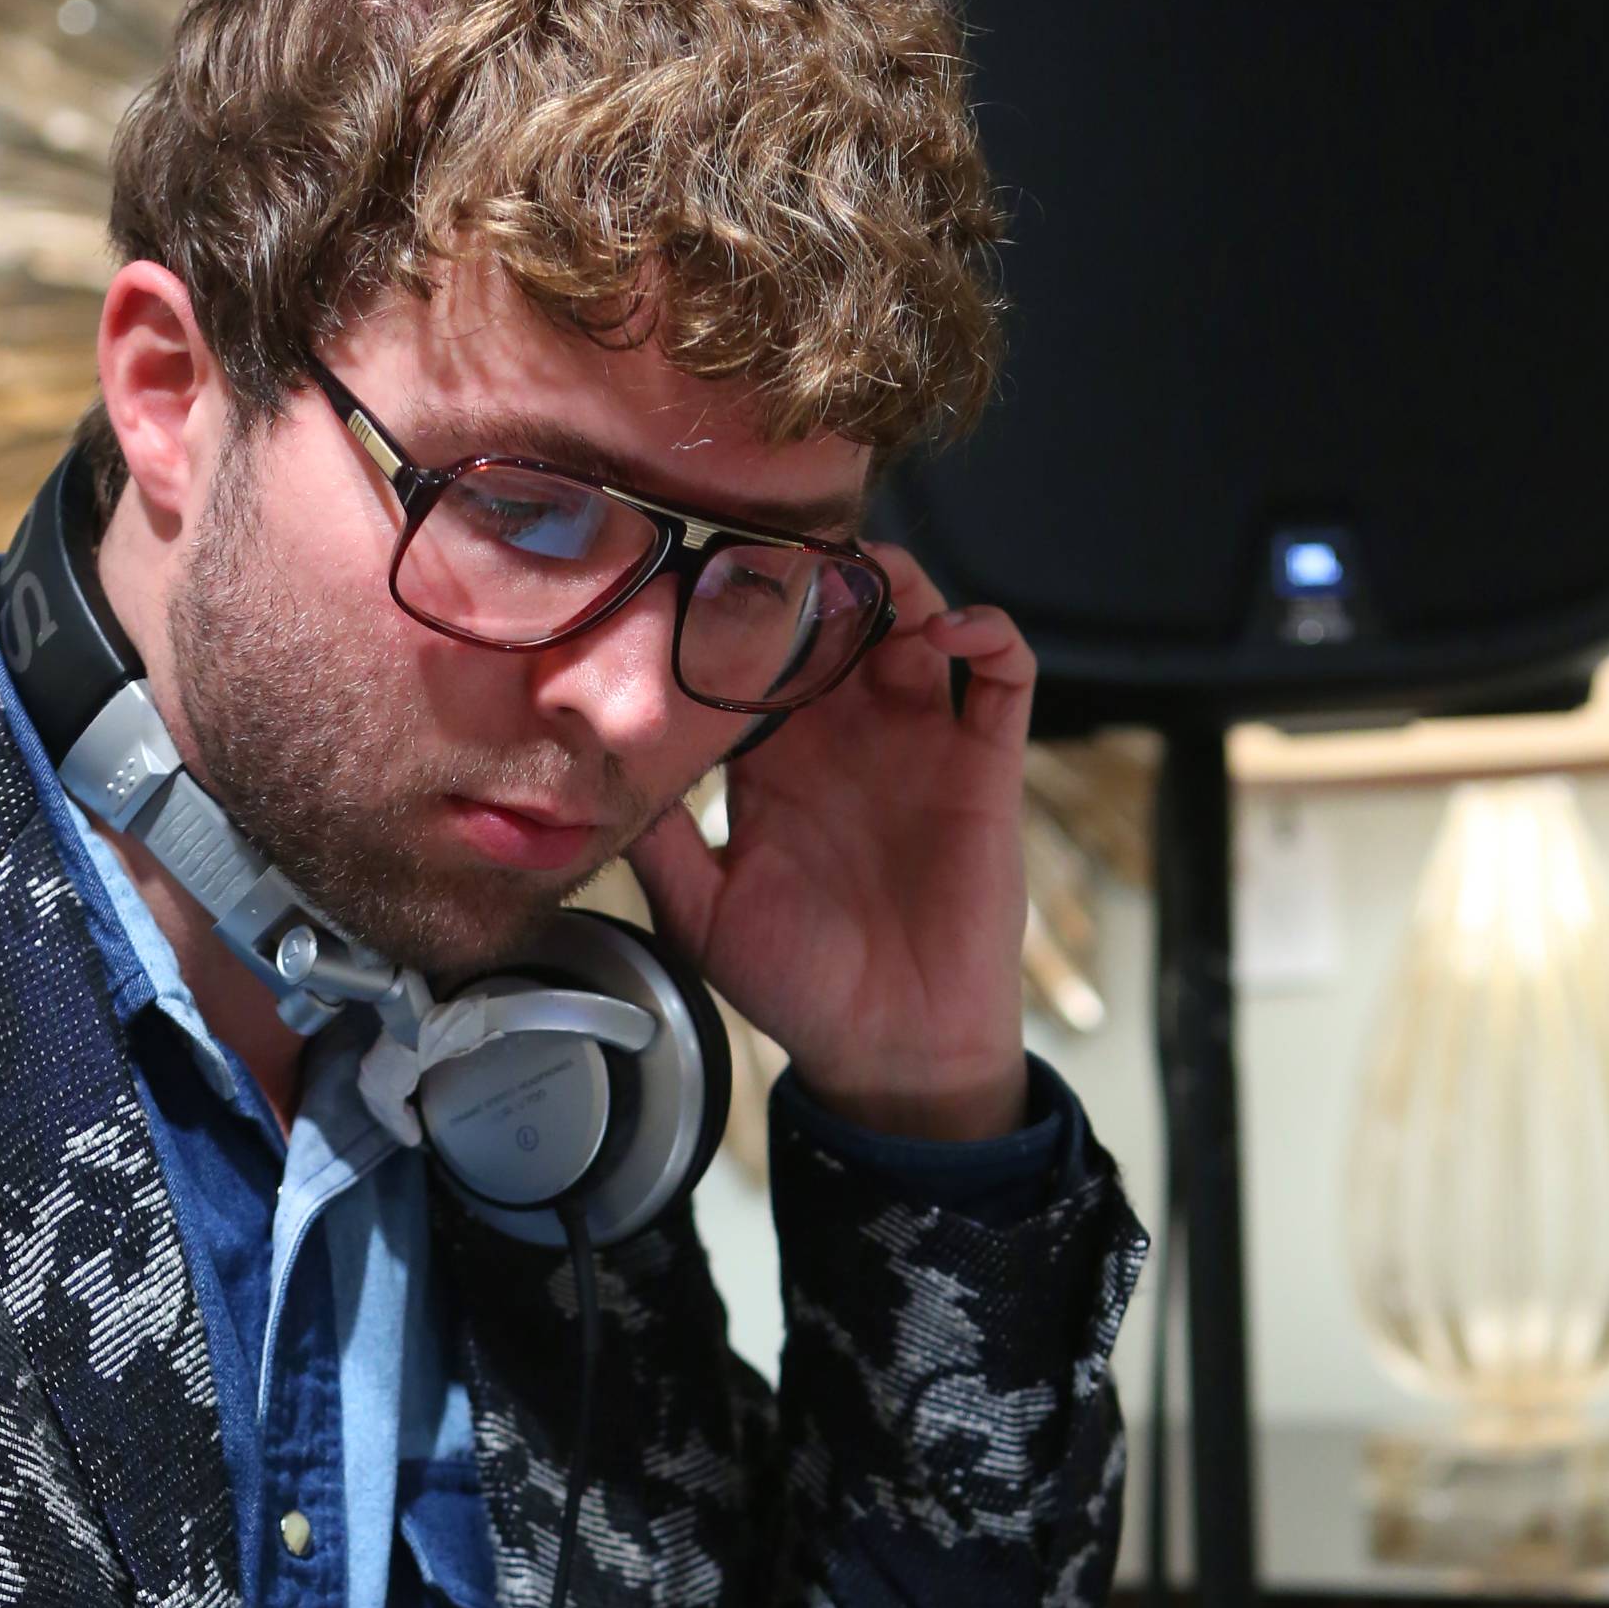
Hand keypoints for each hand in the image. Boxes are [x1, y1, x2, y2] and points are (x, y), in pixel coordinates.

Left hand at [627, 545, 1035, 1142]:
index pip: (761, 651)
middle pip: (843, 612)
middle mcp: (850, 736)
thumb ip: (658, 840)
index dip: (743, 607)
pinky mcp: (985, 762)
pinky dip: (987, 630)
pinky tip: (947, 634)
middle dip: (821, 573)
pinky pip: (1004, 671)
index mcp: (777, 759)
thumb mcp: (700, 913)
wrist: (890, 1047)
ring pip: (920, 617)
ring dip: (901, 584)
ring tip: (872, 589)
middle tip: (796, 560)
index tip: (714, 578)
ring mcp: (921, 741)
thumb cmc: (800, 988)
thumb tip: (604, 772)